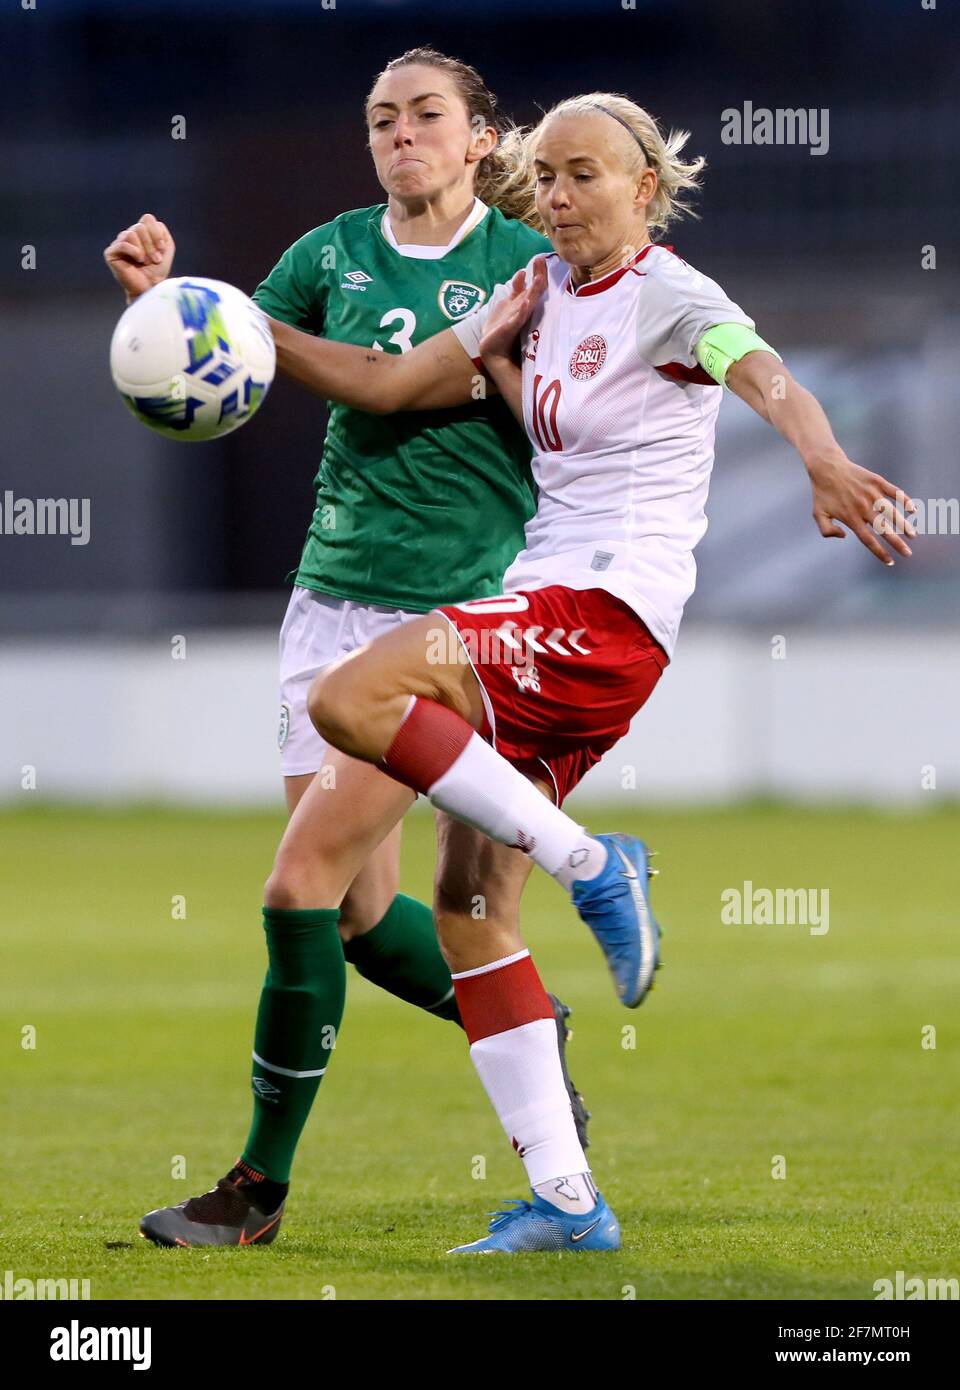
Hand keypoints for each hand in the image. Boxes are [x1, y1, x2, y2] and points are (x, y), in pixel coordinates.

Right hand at [103, 212, 175, 302]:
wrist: (149, 287)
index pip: (147, 219)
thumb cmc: (158, 270)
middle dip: (151, 244)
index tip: (162, 250)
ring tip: (146, 262)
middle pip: (140, 227)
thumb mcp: (167, 249)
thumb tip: (146, 224)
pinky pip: (123, 244)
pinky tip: (138, 260)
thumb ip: (162, 232)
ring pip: (131, 234)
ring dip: (144, 250)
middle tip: (155, 260)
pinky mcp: (111, 252)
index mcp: (141, 232)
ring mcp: (118, 242)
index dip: (156, 233)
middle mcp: (129, 234)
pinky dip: (134, 252)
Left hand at [478, 256, 547, 360]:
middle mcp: (523, 308)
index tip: (541, 258)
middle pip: (533, 290)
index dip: (537, 272)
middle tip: (542, 260)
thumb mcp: (509, 303)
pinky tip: (525, 303)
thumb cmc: (502, 325)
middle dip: (537, 276)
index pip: (533, 285)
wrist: (493, 348)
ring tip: (539, 279)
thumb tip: (523, 273)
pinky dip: (522, 311)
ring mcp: (518, 318)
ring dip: (533, 292)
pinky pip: (517, 318)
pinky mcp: (510, 328)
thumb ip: (517, 289)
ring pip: (528, 302)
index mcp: (523, 302)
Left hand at [808, 450, 915, 564]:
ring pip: (892, 513)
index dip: (880, 552)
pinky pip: (895, 492)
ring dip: (904, 525)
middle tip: (908, 554)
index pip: (869, 540)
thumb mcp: (818, 515)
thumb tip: (845, 536)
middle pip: (884, 530)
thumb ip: (827, 530)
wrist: (827, 467)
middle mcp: (863, 507)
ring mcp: (872, 494)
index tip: (890, 562)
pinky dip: (905, 500)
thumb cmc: (822, 493)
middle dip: (898, 543)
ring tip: (912, 535)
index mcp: (851, 518)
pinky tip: (913, 510)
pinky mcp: (877, 481)